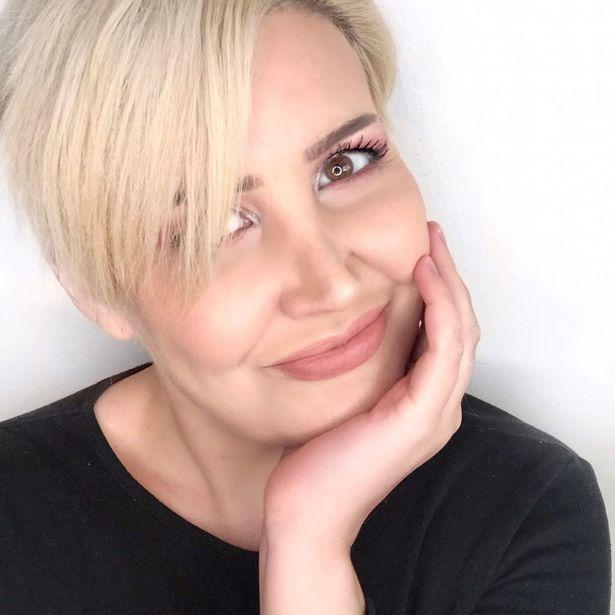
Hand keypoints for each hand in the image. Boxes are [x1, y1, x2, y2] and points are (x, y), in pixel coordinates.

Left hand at [261, 221, 480, 553]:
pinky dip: (441, 306)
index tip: (423, 252)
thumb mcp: (346, 401)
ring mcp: (435, 413)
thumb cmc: (318, 460)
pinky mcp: (420, 415)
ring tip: (431, 243)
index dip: (442, 292)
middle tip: (433, 235)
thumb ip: (366, 371)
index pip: (446, 337)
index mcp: (423, 404)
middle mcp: (439, 407)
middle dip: (451, 276)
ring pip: (461, 331)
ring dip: (450, 282)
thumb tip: (351, 327)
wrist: (306, 512)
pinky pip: (444, 347)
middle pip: (462, 328)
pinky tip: (424, 275)